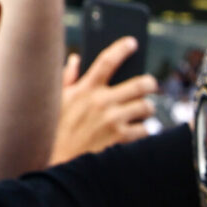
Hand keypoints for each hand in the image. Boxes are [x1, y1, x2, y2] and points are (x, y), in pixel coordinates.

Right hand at [53, 38, 156, 163]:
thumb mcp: (57, 102)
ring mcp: (113, 120)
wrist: (60, 163)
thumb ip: (68, 78)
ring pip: (145, 107)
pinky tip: (136, 131)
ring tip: (141, 112)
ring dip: (146, 109)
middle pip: (139, 84)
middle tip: (150, 85)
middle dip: (149, 83)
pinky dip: (143, 130)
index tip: (132, 42)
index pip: (106, 61)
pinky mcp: (121, 138)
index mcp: (85, 89)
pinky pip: (145, 129)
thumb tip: (76, 59)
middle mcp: (101, 102)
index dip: (122, 48)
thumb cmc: (56, 131)